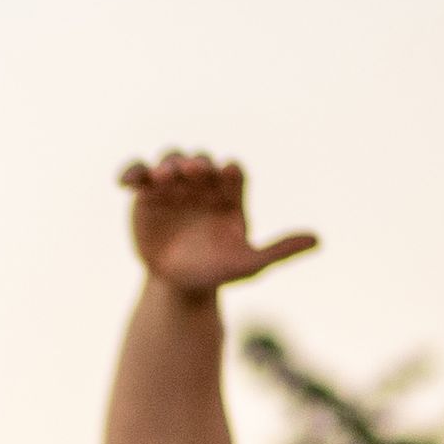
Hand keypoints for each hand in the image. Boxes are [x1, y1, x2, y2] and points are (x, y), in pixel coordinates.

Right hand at [122, 151, 317, 303]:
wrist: (179, 283)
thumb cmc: (217, 271)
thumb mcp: (248, 265)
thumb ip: (279, 251)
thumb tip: (318, 240)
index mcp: (230, 193)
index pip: (233, 174)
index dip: (230, 173)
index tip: (227, 175)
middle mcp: (202, 184)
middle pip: (200, 162)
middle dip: (196, 164)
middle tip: (192, 172)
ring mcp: (174, 186)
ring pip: (171, 161)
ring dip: (168, 164)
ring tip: (162, 177)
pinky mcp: (146, 193)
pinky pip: (138, 174)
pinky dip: (132, 172)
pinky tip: (126, 182)